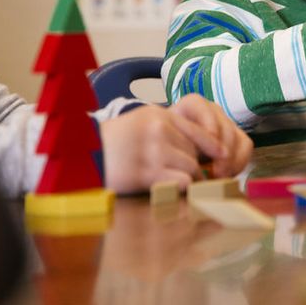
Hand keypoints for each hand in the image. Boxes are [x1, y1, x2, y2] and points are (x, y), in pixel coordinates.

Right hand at [100, 95, 251, 193]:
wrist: (81, 157)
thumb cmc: (113, 144)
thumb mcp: (140, 124)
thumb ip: (168, 130)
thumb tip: (196, 149)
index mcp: (158, 114)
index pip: (197, 128)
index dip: (212, 143)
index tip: (224, 154)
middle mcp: (158, 129)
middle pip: (195, 150)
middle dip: (197, 164)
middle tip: (198, 176)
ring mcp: (153, 150)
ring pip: (192, 166)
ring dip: (191, 178)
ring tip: (180, 183)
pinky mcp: (147, 172)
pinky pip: (182, 181)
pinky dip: (183, 188)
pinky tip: (173, 190)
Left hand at [169, 94, 252, 177]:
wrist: (173, 154)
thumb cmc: (167, 149)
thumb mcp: (167, 145)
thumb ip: (177, 148)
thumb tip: (191, 161)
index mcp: (191, 106)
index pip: (202, 107)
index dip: (208, 123)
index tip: (210, 141)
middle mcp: (211, 110)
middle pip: (224, 125)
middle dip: (222, 149)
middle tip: (216, 170)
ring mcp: (225, 122)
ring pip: (237, 136)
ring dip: (231, 159)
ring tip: (220, 176)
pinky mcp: (236, 136)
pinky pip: (245, 146)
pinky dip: (238, 162)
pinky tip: (227, 174)